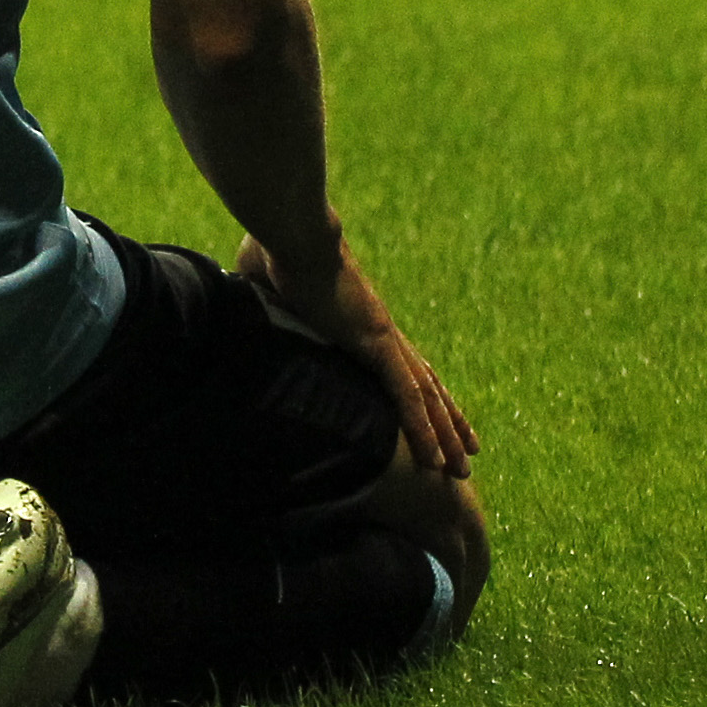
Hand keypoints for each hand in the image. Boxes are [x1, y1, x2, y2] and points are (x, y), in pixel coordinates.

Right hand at [236, 233, 477, 475]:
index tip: (438, 416)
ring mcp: (383, 338)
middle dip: (447, 422)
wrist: (295, 236)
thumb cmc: (280, 250)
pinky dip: (423, 429)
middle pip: (425, 386)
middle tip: (466, 455)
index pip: (402, 365)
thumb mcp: (271, 282)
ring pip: (425, 398)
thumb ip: (268, 298)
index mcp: (361, 321)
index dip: (422, 392)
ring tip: (462, 470)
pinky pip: (407, 397)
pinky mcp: (377, 344)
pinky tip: (436, 459)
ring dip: (446, 436)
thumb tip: (240, 300)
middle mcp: (382, 332)